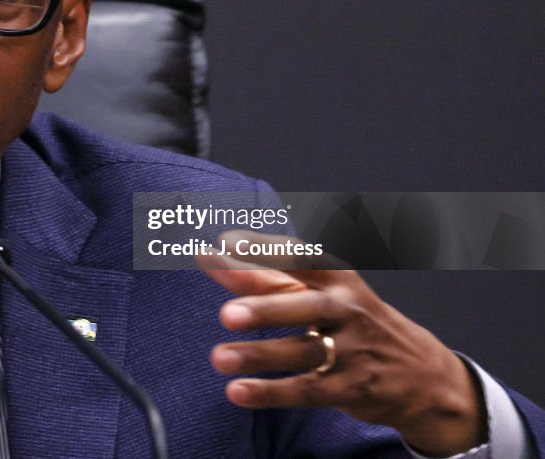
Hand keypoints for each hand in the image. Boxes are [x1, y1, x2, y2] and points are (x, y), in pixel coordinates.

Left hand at [198, 231, 486, 456]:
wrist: (421, 374)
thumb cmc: (351, 322)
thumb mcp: (316, 293)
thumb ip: (264, 276)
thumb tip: (214, 255)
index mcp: (337, 278)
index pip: (302, 257)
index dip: (265, 249)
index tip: (226, 243)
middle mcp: (347, 310)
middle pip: (307, 306)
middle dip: (267, 309)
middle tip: (228, 314)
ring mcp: (352, 350)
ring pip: (304, 352)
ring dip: (260, 355)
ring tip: (220, 357)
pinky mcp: (351, 388)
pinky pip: (307, 390)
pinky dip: (271, 392)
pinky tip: (238, 391)